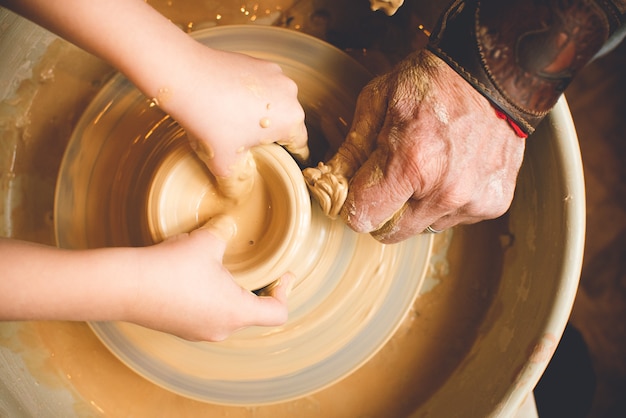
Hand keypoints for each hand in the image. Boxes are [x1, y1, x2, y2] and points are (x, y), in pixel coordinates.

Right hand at [127, 216, 291, 341]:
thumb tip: (230, 223)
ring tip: (223, 268)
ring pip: (228, 314)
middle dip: (258, 289)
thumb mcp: (207, 242)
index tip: (284, 275)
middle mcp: (221, 329)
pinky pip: (206, 315)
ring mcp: (199, 332)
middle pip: (254, 314)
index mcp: (236, 312)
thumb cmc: (171, 268)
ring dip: (232, 293)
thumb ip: (226, 232)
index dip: (285, 292)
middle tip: (257, 267)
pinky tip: (197, 277)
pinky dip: (211, 299)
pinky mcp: (180, 328)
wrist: (125, 286)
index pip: (277, 313)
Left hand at [160, 43, 308, 195]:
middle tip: (248, 144)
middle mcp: (291, 94)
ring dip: (262, 113)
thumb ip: (237, 185)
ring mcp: (275, 74)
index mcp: (291, 120)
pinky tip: (228, 102)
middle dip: (271, 134)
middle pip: (287, 123)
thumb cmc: (210, 120)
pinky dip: (251, 94)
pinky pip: (262, 85)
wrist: (186, 77)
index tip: (281, 161)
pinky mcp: (259, 61)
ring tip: (234, 122)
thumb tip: (238, 197)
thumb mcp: (224, 163)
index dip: (290, 157)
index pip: (299, 145)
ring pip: (275, 102)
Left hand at [305, 50, 524, 242]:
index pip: (363, 218)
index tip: (358, 190)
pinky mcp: (494, 204)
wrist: (494, 73)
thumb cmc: (431, 81)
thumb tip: (330, 181)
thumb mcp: (377, 100)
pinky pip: (454, 219)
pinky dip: (447, 202)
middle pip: (391, 233)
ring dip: (417, 206)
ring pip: (423, 227)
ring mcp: (472, 200)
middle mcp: (444, 191)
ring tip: (428, 166)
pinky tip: (452, 169)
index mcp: (410, 163)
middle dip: (384, 210)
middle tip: (391, 178)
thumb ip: (351, 148)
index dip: (355, 205)